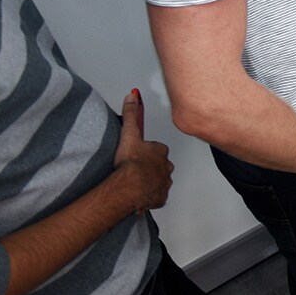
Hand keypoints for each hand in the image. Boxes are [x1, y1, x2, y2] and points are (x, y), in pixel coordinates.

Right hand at [112, 89, 172, 213]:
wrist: (130, 186)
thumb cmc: (130, 163)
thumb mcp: (129, 133)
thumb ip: (131, 114)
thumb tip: (132, 97)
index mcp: (160, 152)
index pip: (156, 149)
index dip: (145, 151)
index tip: (136, 155)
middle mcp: (165, 167)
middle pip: (159, 164)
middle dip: (149, 166)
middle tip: (134, 169)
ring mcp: (164, 183)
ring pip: (159, 180)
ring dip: (149, 181)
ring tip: (135, 183)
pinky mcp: (160, 197)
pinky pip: (156, 196)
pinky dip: (149, 195)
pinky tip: (138, 194)